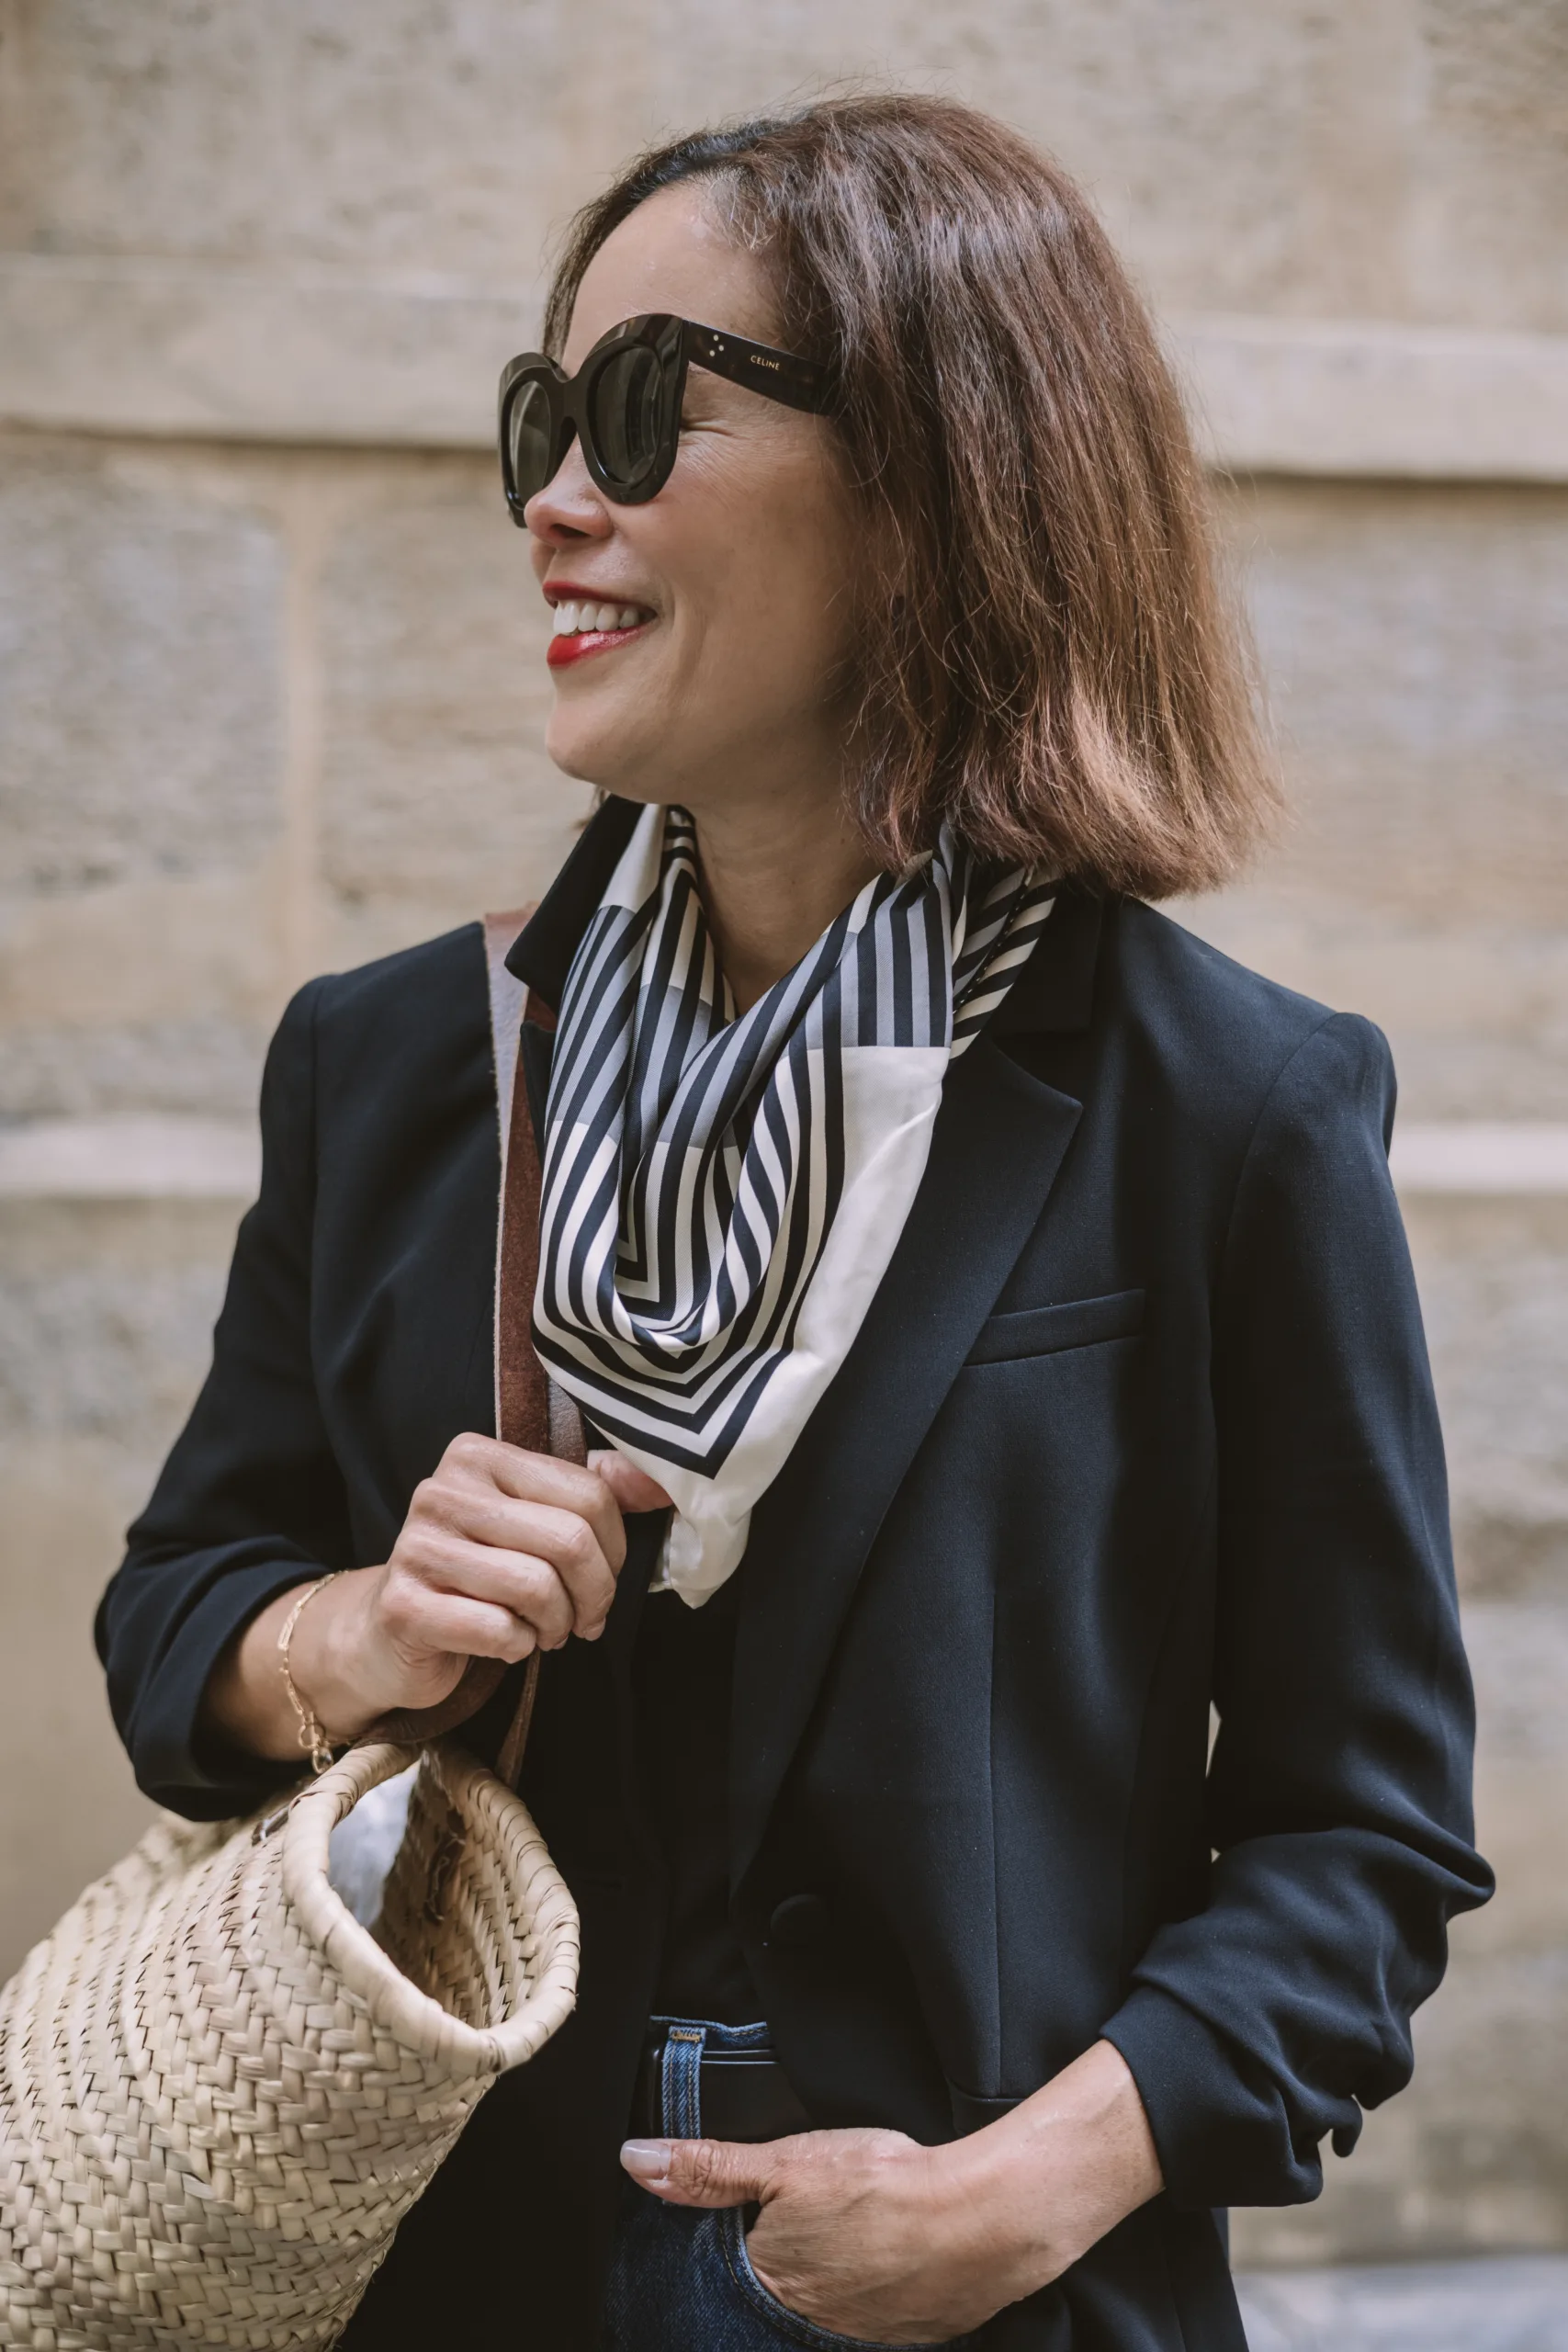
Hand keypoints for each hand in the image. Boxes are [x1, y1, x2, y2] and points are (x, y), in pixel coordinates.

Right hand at [205, 1438, 670, 1761]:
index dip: (615, 1550)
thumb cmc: (477, 1577)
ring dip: (556, 1624)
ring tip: (545, 1632)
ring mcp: (416, 1546)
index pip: (588, 1494)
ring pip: (537, 1586)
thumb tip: (657, 1482)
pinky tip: (506, 1643)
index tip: (602, 1581)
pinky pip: (498, 1628)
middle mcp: (443, 1490)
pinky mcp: (402, 1605)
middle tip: (584, 1620)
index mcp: (479, 1456)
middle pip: (569, 1540)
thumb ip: (594, 1495)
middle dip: (594, 1594)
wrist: (388, 1635)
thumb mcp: (534, 1525)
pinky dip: (517, 1646)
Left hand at [619, 2040, 1161, 2344]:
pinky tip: (885, 2258)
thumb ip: (709, 2167)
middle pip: (776, 2296)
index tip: (752, 2225)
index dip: (737, 2246)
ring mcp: (860, 2333)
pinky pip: (873, 2316)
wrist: (983, 2220)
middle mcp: (808, 2322)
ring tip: (848, 2242)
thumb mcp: (788, 2161)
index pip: (728, 2274)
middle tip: (810, 2230)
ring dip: (828, 2281)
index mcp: (772, 2281)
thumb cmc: (885, 2186)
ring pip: (825, 2308)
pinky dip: (872, 2291)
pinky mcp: (906, 2333)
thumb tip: (634, 2162)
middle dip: (783, 2268)